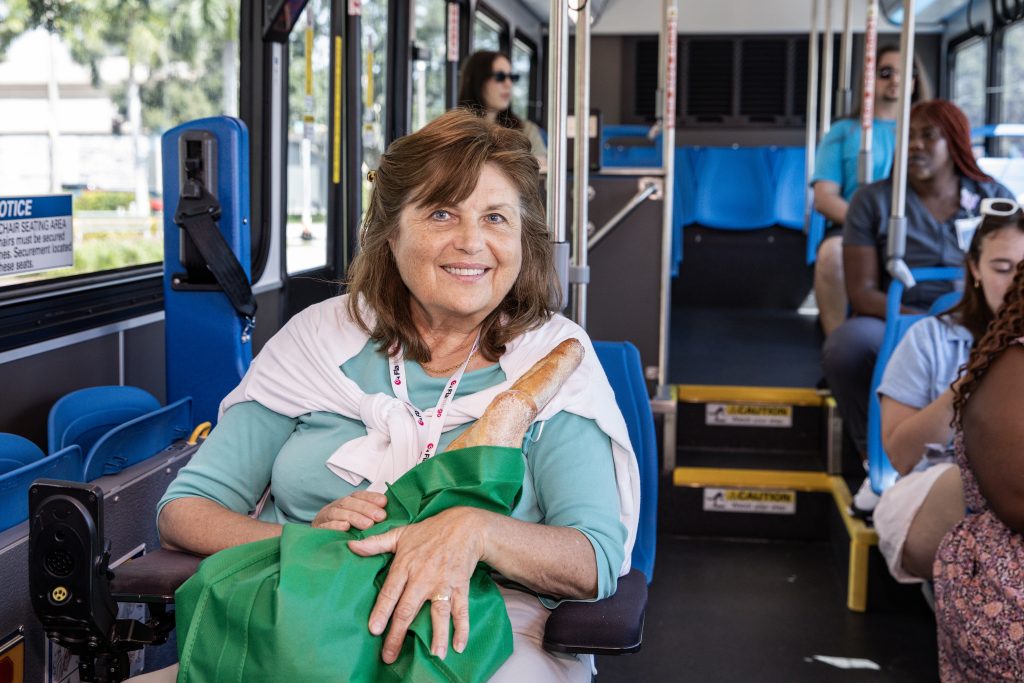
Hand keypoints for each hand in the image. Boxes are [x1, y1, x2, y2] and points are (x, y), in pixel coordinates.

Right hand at [311, 490, 387, 530]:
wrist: (319, 550)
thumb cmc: (345, 535)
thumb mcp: (359, 523)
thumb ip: (371, 516)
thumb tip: (387, 511)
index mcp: (345, 504)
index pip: (358, 495)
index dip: (371, 497)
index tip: (384, 502)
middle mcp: (334, 508)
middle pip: (349, 502)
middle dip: (366, 508)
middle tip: (380, 516)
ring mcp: (323, 518)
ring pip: (337, 512)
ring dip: (354, 517)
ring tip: (368, 525)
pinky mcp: (316, 531)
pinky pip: (324, 526)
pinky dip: (335, 526)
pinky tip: (346, 528)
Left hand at [347, 507, 490, 661]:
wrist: (464, 526)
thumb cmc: (429, 531)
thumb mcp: (401, 534)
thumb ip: (376, 543)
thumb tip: (351, 546)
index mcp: (406, 565)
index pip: (390, 592)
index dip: (382, 611)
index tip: (374, 629)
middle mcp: (423, 577)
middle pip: (408, 609)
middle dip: (398, 634)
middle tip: (389, 655)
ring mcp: (443, 583)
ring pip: (438, 612)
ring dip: (437, 634)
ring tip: (435, 655)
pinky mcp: (460, 586)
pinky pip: (461, 610)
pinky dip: (462, 628)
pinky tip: (458, 646)